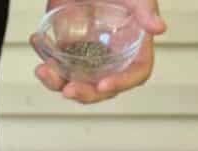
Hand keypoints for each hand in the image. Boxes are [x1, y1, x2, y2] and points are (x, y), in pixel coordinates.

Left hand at [32, 0, 166, 103]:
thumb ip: (145, 10)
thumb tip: (160, 29)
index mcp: (134, 46)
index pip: (135, 74)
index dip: (121, 84)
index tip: (103, 84)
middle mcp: (111, 57)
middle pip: (101, 88)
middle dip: (84, 93)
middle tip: (67, 89)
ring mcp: (88, 56)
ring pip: (74, 82)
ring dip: (56, 83)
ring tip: (43, 70)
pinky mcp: (67, 50)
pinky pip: (56, 66)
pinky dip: (44, 60)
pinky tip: (37, 41)